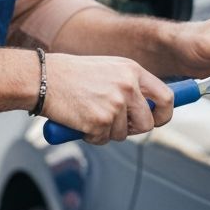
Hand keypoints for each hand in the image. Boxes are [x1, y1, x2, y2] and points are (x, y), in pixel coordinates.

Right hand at [43, 53, 173, 144]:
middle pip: (148, 123)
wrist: (43, 78)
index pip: (166, 97)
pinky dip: (91, 136)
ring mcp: (115, 104)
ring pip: (123, 134)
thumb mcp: (108, 69)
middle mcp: (128, 86)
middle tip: (115, 124)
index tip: (157, 119)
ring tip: (88, 113)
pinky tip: (79, 119)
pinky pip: (103, 140)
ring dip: (107, 131)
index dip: (164, 114)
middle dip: (133, 129)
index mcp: (133, 70)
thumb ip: (128, 85)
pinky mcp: (101, 121)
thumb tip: (146, 108)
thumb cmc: (71, 74)